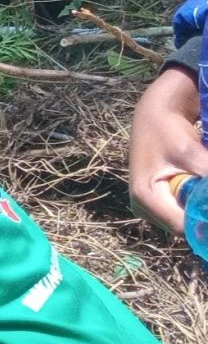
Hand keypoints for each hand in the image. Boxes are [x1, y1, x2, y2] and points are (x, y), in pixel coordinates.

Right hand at [127, 65, 205, 233]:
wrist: (154, 115)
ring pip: (185, 223)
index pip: (183, 227)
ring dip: (202, 213)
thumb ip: (207, 175)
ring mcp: (149, 208)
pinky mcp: (156, 204)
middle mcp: (143, 208)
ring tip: (205, 188)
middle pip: (185, 228)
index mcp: (146, 196)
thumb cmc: (167, 130)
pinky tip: (202, 194)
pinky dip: (197, 208)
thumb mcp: (190, 152)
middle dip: (205, 218)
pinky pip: (182, 215)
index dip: (206, 223)